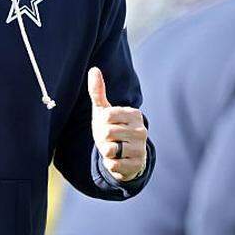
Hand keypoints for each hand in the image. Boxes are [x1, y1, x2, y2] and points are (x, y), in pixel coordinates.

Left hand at [88, 67, 147, 181]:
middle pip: (106, 133)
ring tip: (114, 149)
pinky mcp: (138, 165)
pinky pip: (113, 165)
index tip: (107, 125)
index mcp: (134, 114)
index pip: (106, 116)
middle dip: (102, 138)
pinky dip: (111, 164)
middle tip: (110, 139)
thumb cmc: (112, 128)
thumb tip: (93, 69)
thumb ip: (98, 91)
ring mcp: (141, 148)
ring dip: (106, 152)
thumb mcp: (103, 111)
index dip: (101, 123)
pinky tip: (118, 160)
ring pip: (110, 149)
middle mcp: (141, 130)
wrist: (124, 156)